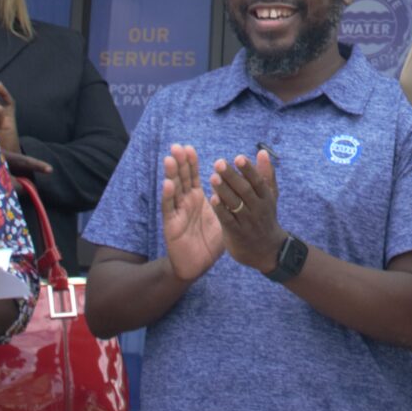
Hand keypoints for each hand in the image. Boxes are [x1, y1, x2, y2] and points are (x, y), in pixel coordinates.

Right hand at [160, 145, 223, 282]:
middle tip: (177, 146)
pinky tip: (169, 184)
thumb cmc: (211, 240)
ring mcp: (178, 212)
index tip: (189, 147)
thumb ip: (229, 198)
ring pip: (173, 189)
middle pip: (182, 178)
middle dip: (179, 162)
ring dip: (171, 174)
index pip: (193, 176)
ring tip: (170, 158)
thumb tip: (242, 182)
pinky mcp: (172, 224)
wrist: (199, 264)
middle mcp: (186, 202)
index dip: (190, 162)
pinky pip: (170, 208)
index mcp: (197, 198)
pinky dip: (169, 195)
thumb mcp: (224, 216)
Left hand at [210, 150, 286, 274]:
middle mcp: (258, 209)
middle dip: (232, 176)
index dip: (248, 170)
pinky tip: (212, 198)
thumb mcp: (270, 196)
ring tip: (213, 177)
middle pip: (245, 191)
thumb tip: (262, 152)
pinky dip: (221, 209)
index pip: (258, 181)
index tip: (238, 157)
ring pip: (235, 204)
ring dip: (224, 190)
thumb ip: (265, 174)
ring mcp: (248, 222)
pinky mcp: (236, 234)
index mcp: (266, 197)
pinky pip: (228, 220)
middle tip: (218, 163)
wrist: (267, 251)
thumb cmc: (265, 217)